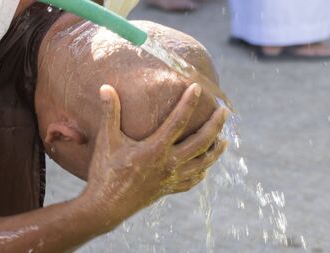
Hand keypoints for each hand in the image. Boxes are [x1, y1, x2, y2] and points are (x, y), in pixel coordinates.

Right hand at [82, 83, 227, 226]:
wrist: (106, 207)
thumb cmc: (105, 172)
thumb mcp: (107, 140)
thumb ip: (109, 113)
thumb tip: (105, 87)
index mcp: (155, 149)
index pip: (178, 121)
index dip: (189, 102)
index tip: (197, 87)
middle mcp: (168, 164)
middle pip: (201, 142)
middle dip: (215, 125)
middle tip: (225, 112)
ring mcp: (170, 178)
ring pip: (202, 163)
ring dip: (215, 151)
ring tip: (224, 141)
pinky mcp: (167, 189)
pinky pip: (191, 181)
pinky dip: (201, 173)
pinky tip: (205, 168)